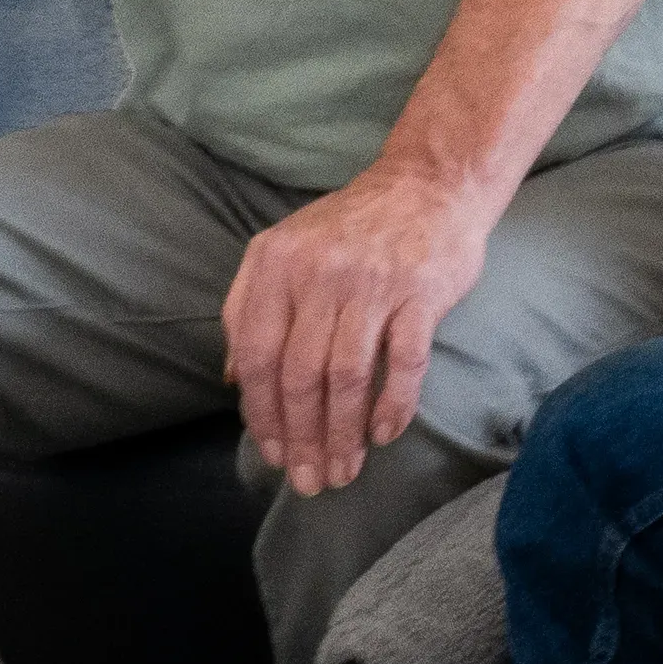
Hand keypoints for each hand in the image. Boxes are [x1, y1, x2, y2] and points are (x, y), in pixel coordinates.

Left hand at [224, 161, 496, 495]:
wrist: (428, 182)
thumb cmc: (351, 227)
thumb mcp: (284, 250)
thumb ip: (249, 306)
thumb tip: (234, 379)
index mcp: (277, 264)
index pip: (259, 355)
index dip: (262, 415)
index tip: (273, 455)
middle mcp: (320, 272)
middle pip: (301, 374)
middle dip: (303, 437)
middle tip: (310, 480)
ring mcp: (373, 282)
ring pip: (348, 377)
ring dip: (343, 433)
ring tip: (344, 470)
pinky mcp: (421, 292)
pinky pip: (405, 362)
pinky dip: (393, 405)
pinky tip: (384, 434)